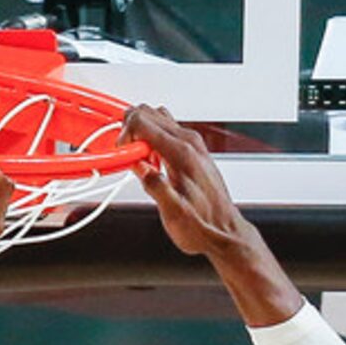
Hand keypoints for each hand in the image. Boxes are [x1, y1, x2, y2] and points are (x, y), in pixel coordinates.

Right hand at [120, 106, 255, 259]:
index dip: (126, 134)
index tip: (123, 153)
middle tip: (127, 156)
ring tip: (138, 159)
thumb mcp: (172, 212)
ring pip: (159, 119)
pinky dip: (152, 140)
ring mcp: (193, 145)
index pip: (145, 122)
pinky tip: (150, 162)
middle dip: (131, 130)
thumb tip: (140, 168)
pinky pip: (167, 132)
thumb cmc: (201, 224)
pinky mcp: (193, 151)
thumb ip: (155, 186)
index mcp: (182, 154)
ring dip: (141, 134)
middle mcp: (189, 144)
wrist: (222, 230)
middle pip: (151, 114)